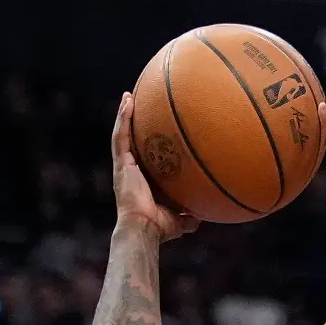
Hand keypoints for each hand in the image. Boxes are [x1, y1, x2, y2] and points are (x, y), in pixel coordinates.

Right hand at [110, 93, 199, 240]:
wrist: (144, 229)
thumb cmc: (159, 228)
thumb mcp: (181, 219)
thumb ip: (190, 215)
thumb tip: (205, 214)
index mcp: (143, 181)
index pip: (144, 157)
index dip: (146, 144)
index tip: (154, 129)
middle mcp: (131, 170)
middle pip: (131, 141)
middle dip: (133, 123)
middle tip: (138, 105)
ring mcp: (124, 165)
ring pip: (123, 134)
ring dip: (125, 114)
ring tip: (129, 96)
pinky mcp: (121, 163)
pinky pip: (120, 135)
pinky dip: (123, 118)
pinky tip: (128, 101)